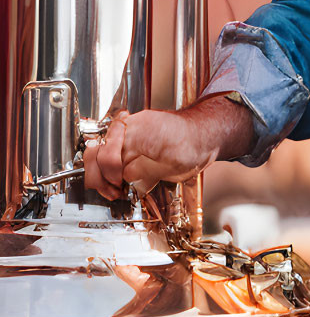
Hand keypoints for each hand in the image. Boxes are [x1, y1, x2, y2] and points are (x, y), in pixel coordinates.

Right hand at [84, 108, 218, 200]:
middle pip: (96, 152)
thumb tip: (125, 178)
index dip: (110, 177)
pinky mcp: (133, 134)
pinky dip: (108, 165)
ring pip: (98, 150)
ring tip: (114, 187)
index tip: (119, 187)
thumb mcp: (171, 166)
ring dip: (101, 172)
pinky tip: (119, 178)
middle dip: (100, 176)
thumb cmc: (195, 145)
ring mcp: (131, 128)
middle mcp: (133, 125)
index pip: (108, 156)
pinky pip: (110, 148)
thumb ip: (142, 172)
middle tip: (113, 191)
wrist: (207, 133)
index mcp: (141, 131)